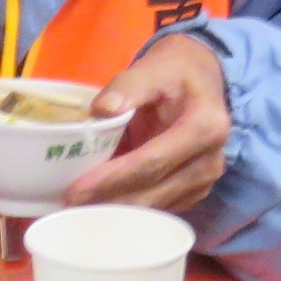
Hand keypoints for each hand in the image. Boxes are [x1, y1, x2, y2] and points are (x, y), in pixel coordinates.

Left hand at [65, 33, 231, 212]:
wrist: (202, 79)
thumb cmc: (175, 72)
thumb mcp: (152, 69)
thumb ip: (128, 86)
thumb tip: (100, 110)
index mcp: (205, 127)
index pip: (153, 161)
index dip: (114, 177)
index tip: (78, 188)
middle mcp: (211, 160)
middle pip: (154, 191)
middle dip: (109, 202)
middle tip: (69, 206)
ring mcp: (205, 180)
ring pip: (156, 205)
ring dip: (117, 211)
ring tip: (78, 211)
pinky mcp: (194, 191)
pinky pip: (159, 207)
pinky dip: (130, 210)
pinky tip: (100, 207)